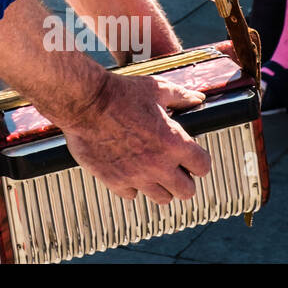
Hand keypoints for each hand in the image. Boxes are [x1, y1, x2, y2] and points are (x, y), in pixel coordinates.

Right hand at [61, 73, 211, 205]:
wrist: (84, 101)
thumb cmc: (120, 92)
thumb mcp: (156, 88)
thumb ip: (181, 96)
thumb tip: (199, 99)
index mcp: (174, 142)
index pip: (203, 167)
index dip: (199, 161)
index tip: (190, 156)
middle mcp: (159, 165)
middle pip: (187, 191)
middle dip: (183, 179)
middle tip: (173, 167)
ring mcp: (136, 176)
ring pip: (162, 198)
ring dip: (160, 186)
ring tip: (151, 170)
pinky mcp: (114, 181)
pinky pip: (131, 194)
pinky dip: (131, 185)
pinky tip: (127, 169)